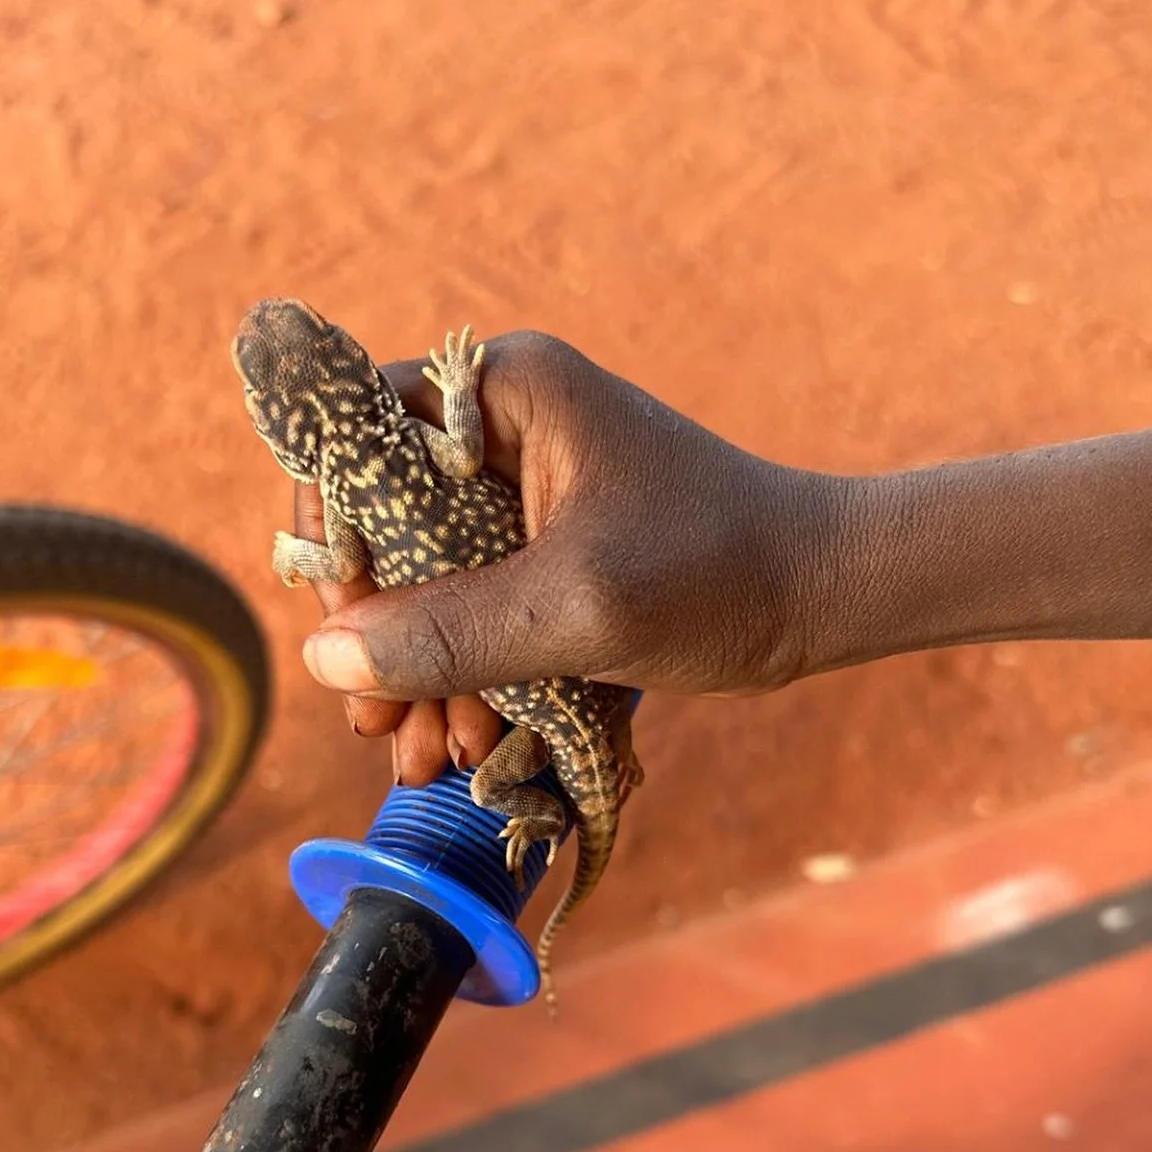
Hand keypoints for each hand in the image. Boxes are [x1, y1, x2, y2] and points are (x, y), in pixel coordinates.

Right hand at [288, 330, 844, 783]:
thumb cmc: (720, 572)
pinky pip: (474, 609)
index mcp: (501, 393)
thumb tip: (326, 661)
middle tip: (380, 727)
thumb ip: (451, 633)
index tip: (348, 632)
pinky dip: (465, 674)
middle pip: (384, 529)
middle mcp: (500, 429)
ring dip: (419, 673)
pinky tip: (461, 743)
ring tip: (425, 757)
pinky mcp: (545, 552)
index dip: (339, 540)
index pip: (357, 445)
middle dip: (381, 636)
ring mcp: (522, 494)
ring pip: (425, 582)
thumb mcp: (577, 607)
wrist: (825, 596)